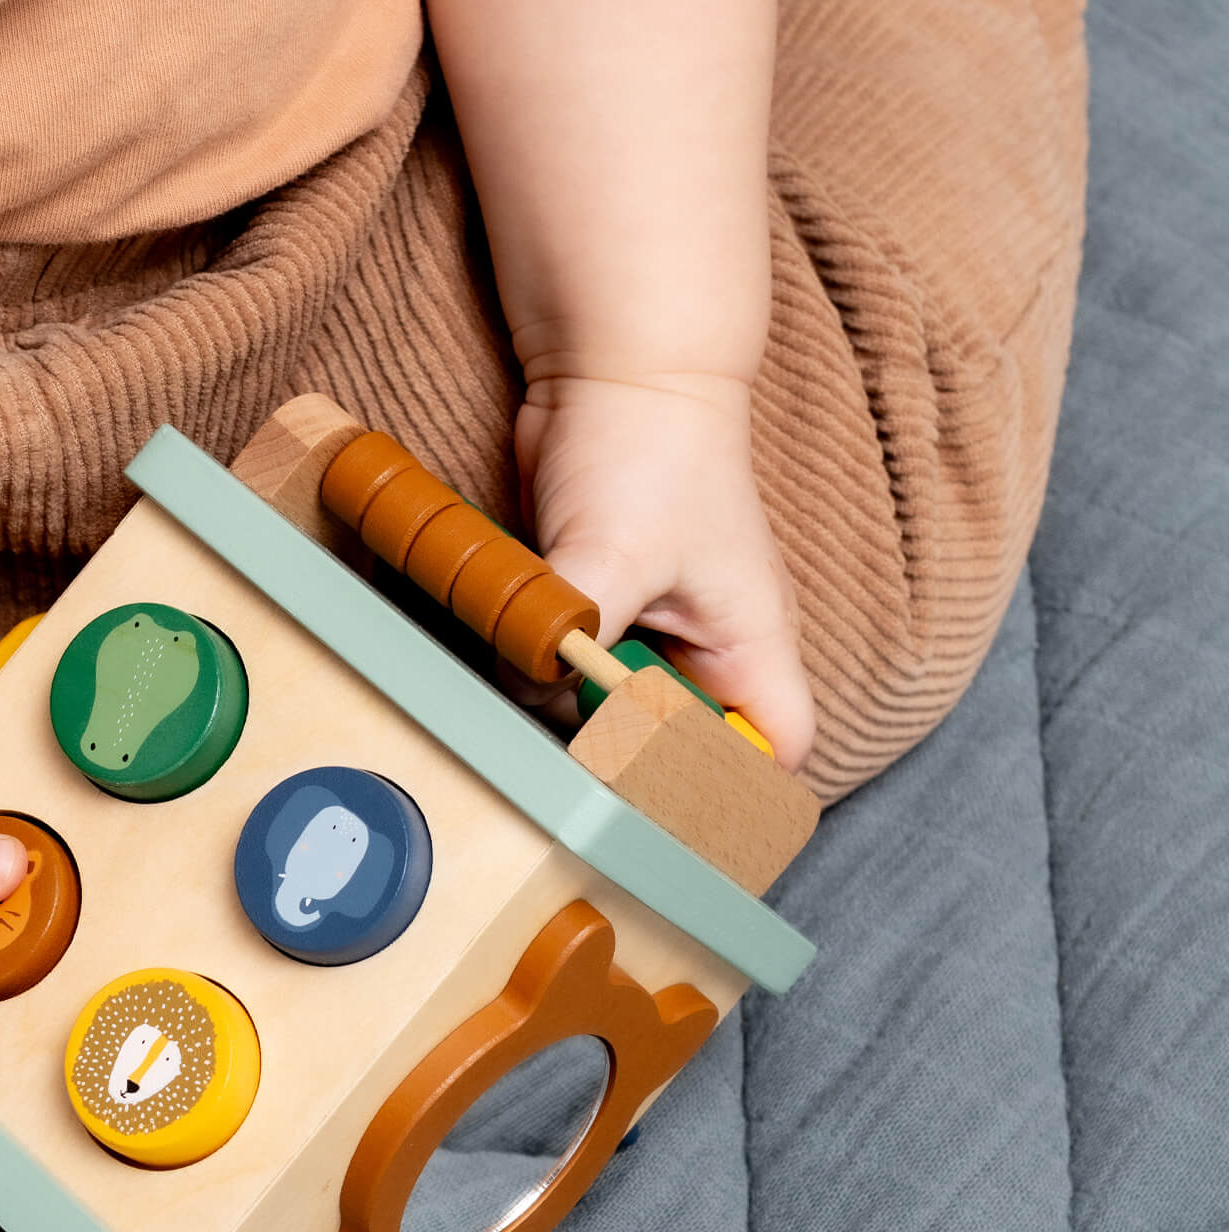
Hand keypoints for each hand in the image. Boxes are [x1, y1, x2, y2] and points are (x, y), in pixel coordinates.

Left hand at [515, 373, 814, 771]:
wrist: (612, 366)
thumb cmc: (651, 448)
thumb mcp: (613, 556)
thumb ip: (573, 638)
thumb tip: (526, 689)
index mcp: (750, 643)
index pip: (777, 748)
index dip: (737, 788)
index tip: (668, 801)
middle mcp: (707, 648)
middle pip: (688, 746)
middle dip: (638, 764)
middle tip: (581, 774)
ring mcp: (651, 628)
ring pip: (621, 712)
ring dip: (580, 720)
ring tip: (540, 719)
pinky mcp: (601, 606)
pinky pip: (577, 669)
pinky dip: (549, 676)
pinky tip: (519, 673)